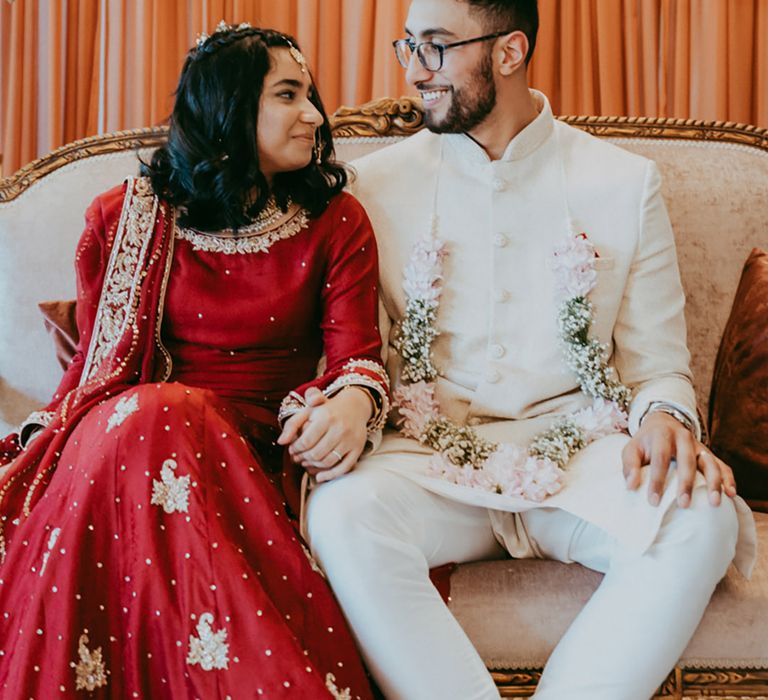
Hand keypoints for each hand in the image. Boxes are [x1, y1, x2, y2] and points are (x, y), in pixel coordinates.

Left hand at [276, 386, 371, 482]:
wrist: (354, 407)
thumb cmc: (327, 410)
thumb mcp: (308, 411)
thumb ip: (292, 424)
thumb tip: (281, 442)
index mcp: (325, 417)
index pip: (306, 441)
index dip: (296, 449)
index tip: (293, 449)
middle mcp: (340, 428)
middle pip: (316, 453)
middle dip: (303, 458)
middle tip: (298, 458)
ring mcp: (350, 440)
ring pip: (328, 462)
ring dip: (314, 467)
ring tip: (307, 463)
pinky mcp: (358, 448)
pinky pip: (344, 468)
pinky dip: (330, 475)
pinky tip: (320, 476)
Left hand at [622, 411, 736, 507]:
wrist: (662, 423)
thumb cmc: (645, 442)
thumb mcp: (631, 449)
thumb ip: (629, 466)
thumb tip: (631, 487)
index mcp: (662, 435)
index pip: (660, 458)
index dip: (657, 480)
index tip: (653, 501)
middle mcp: (683, 438)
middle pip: (687, 460)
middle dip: (686, 483)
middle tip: (684, 504)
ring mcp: (698, 445)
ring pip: (710, 462)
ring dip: (714, 482)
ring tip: (714, 502)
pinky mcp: (708, 453)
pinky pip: (722, 465)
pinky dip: (728, 479)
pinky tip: (731, 493)